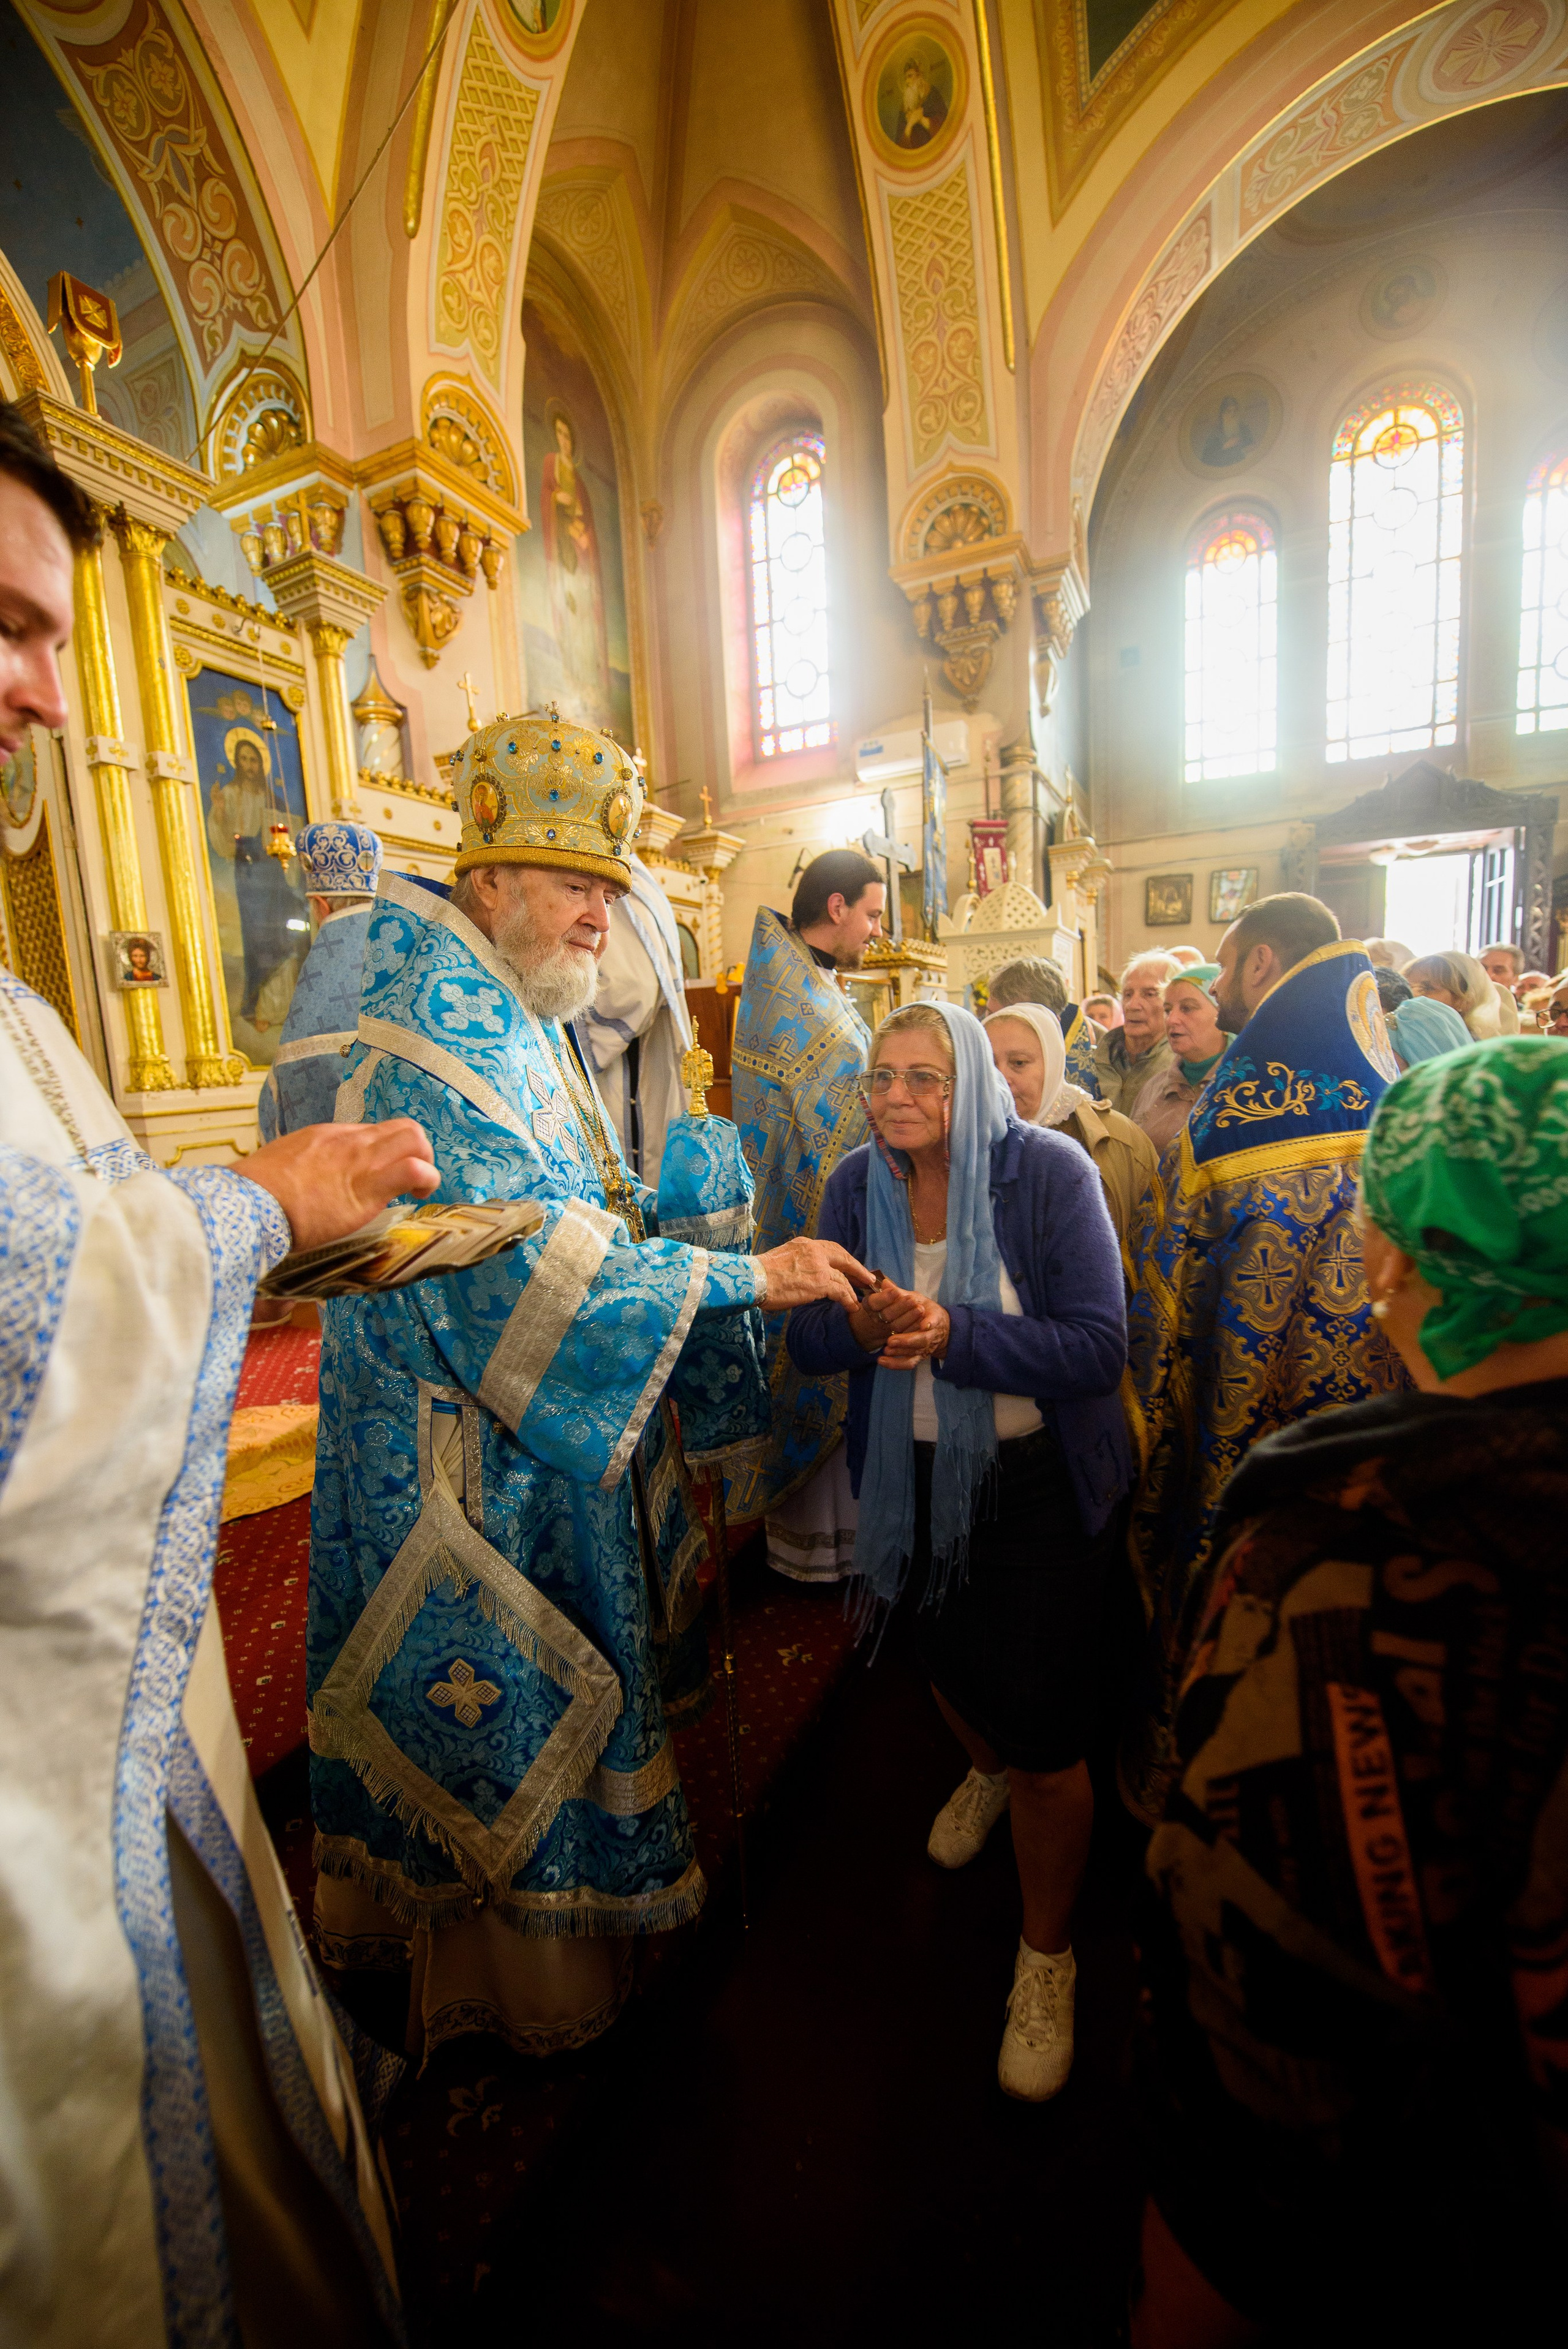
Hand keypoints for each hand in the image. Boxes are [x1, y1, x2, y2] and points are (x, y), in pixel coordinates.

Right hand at [239, 1119, 438, 1251]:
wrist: (250, 1201)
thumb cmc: (256, 1191)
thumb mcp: (279, 1167)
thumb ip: (298, 1170)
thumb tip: (297, 1184)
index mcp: (326, 1136)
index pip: (370, 1133)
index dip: (382, 1153)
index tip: (377, 1174)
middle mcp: (349, 1141)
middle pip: (401, 1127)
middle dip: (416, 1150)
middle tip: (409, 1177)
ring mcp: (361, 1160)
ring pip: (414, 1139)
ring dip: (426, 1162)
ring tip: (418, 1187)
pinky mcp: (369, 1187)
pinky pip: (414, 1170)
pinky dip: (426, 1180)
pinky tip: (417, 1196)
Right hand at [755, 1237, 872, 1309]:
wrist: (754, 1279)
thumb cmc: (761, 1274)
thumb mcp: (782, 1259)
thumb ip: (797, 1262)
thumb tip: (802, 1273)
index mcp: (805, 1244)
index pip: (831, 1249)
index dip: (844, 1258)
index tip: (851, 1265)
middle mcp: (815, 1251)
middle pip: (843, 1258)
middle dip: (857, 1269)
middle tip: (867, 1278)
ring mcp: (819, 1266)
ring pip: (843, 1278)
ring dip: (853, 1290)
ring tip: (859, 1299)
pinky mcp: (820, 1283)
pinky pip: (841, 1292)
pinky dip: (848, 1300)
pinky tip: (852, 1307)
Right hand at [847, 1275, 925, 1351]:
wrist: (879, 1326)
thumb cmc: (883, 1306)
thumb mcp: (883, 1297)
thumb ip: (887, 1291)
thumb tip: (886, 1282)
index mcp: (870, 1307)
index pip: (874, 1303)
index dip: (885, 1298)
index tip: (895, 1291)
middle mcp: (876, 1320)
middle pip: (887, 1315)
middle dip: (901, 1307)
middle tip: (913, 1299)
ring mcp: (886, 1331)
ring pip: (896, 1326)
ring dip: (909, 1317)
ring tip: (920, 1308)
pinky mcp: (896, 1341)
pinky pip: (905, 1336)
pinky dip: (914, 1329)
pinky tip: (924, 1322)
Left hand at [876, 1295, 950, 1368]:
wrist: (940, 1327)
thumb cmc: (924, 1310)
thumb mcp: (916, 1298)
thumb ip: (900, 1293)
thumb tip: (885, 1283)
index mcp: (933, 1316)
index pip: (934, 1320)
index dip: (930, 1322)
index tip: (924, 1324)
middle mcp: (931, 1334)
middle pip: (923, 1340)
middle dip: (908, 1340)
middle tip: (891, 1340)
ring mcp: (926, 1347)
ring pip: (916, 1353)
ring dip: (900, 1352)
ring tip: (886, 1349)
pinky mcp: (919, 1356)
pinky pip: (909, 1363)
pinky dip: (895, 1364)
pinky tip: (881, 1361)